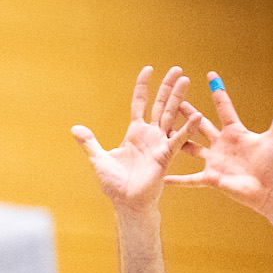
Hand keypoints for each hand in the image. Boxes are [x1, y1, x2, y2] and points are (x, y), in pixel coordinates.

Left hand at [72, 66, 198, 211]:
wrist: (126, 203)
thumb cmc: (115, 184)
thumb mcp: (99, 159)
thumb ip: (90, 142)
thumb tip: (75, 129)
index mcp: (135, 133)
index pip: (140, 103)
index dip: (143, 87)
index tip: (148, 69)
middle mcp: (150, 135)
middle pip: (160, 104)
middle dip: (168, 87)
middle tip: (178, 69)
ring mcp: (159, 143)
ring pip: (170, 115)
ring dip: (178, 98)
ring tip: (186, 80)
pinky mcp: (165, 155)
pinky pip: (178, 139)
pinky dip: (187, 128)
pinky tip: (197, 115)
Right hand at [165, 73, 272, 216]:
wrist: (271, 191)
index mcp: (236, 132)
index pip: (224, 108)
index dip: (218, 91)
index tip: (210, 75)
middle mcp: (222, 145)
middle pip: (200, 125)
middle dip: (188, 113)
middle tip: (175, 100)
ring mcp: (215, 161)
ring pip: (190, 148)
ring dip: (177, 140)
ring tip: (162, 131)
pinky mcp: (211, 178)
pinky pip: (190, 179)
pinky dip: (177, 180)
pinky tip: (162, 176)